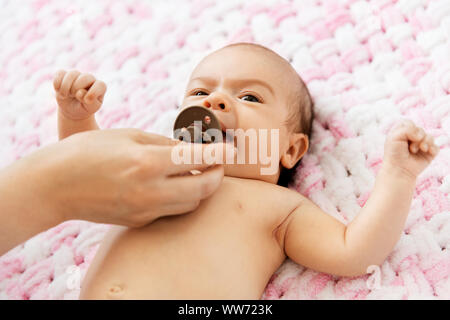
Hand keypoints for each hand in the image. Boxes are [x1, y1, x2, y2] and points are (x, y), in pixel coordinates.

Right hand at [14, 129, 228, 226]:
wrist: (56, 185)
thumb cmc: (89, 151)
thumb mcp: (129, 136)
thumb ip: (165, 144)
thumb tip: (190, 150)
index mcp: (148, 162)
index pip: (199, 159)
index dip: (220, 153)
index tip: (230, 148)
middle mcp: (150, 190)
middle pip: (203, 188)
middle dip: (218, 174)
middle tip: (219, 163)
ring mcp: (145, 210)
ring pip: (191, 203)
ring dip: (201, 188)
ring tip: (198, 171)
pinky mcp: (139, 221)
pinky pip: (171, 210)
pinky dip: (181, 197)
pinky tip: (174, 183)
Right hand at [53, 70, 105, 119]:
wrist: (73, 109)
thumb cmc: (84, 108)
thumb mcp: (90, 109)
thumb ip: (90, 103)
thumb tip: (80, 93)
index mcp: (100, 87)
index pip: (100, 85)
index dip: (93, 92)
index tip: (87, 101)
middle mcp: (90, 78)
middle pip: (85, 77)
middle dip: (77, 89)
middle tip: (73, 96)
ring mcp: (77, 75)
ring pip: (72, 74)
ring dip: (66, 87)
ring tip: (65, 95)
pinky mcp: (65, 74)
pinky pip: (60, 73)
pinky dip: (57, 83)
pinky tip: (58, 90)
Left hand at [383, 119, 438, 178]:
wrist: (398, 170)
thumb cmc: (394, 154)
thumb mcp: (394, 137)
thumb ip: (407, 129)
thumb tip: (420, 135)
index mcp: (402, 133)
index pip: (409, 123)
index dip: (409, 128)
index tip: (404, 136)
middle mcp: (412, 138)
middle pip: (420, 130)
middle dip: (416, 138)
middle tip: (410, 148)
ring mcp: (421, 145)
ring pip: (430, 137)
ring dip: (424, 142)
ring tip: (415, 151)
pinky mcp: (429, 153)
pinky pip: (436, 147)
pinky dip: (433, 148)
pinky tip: (427, 152)